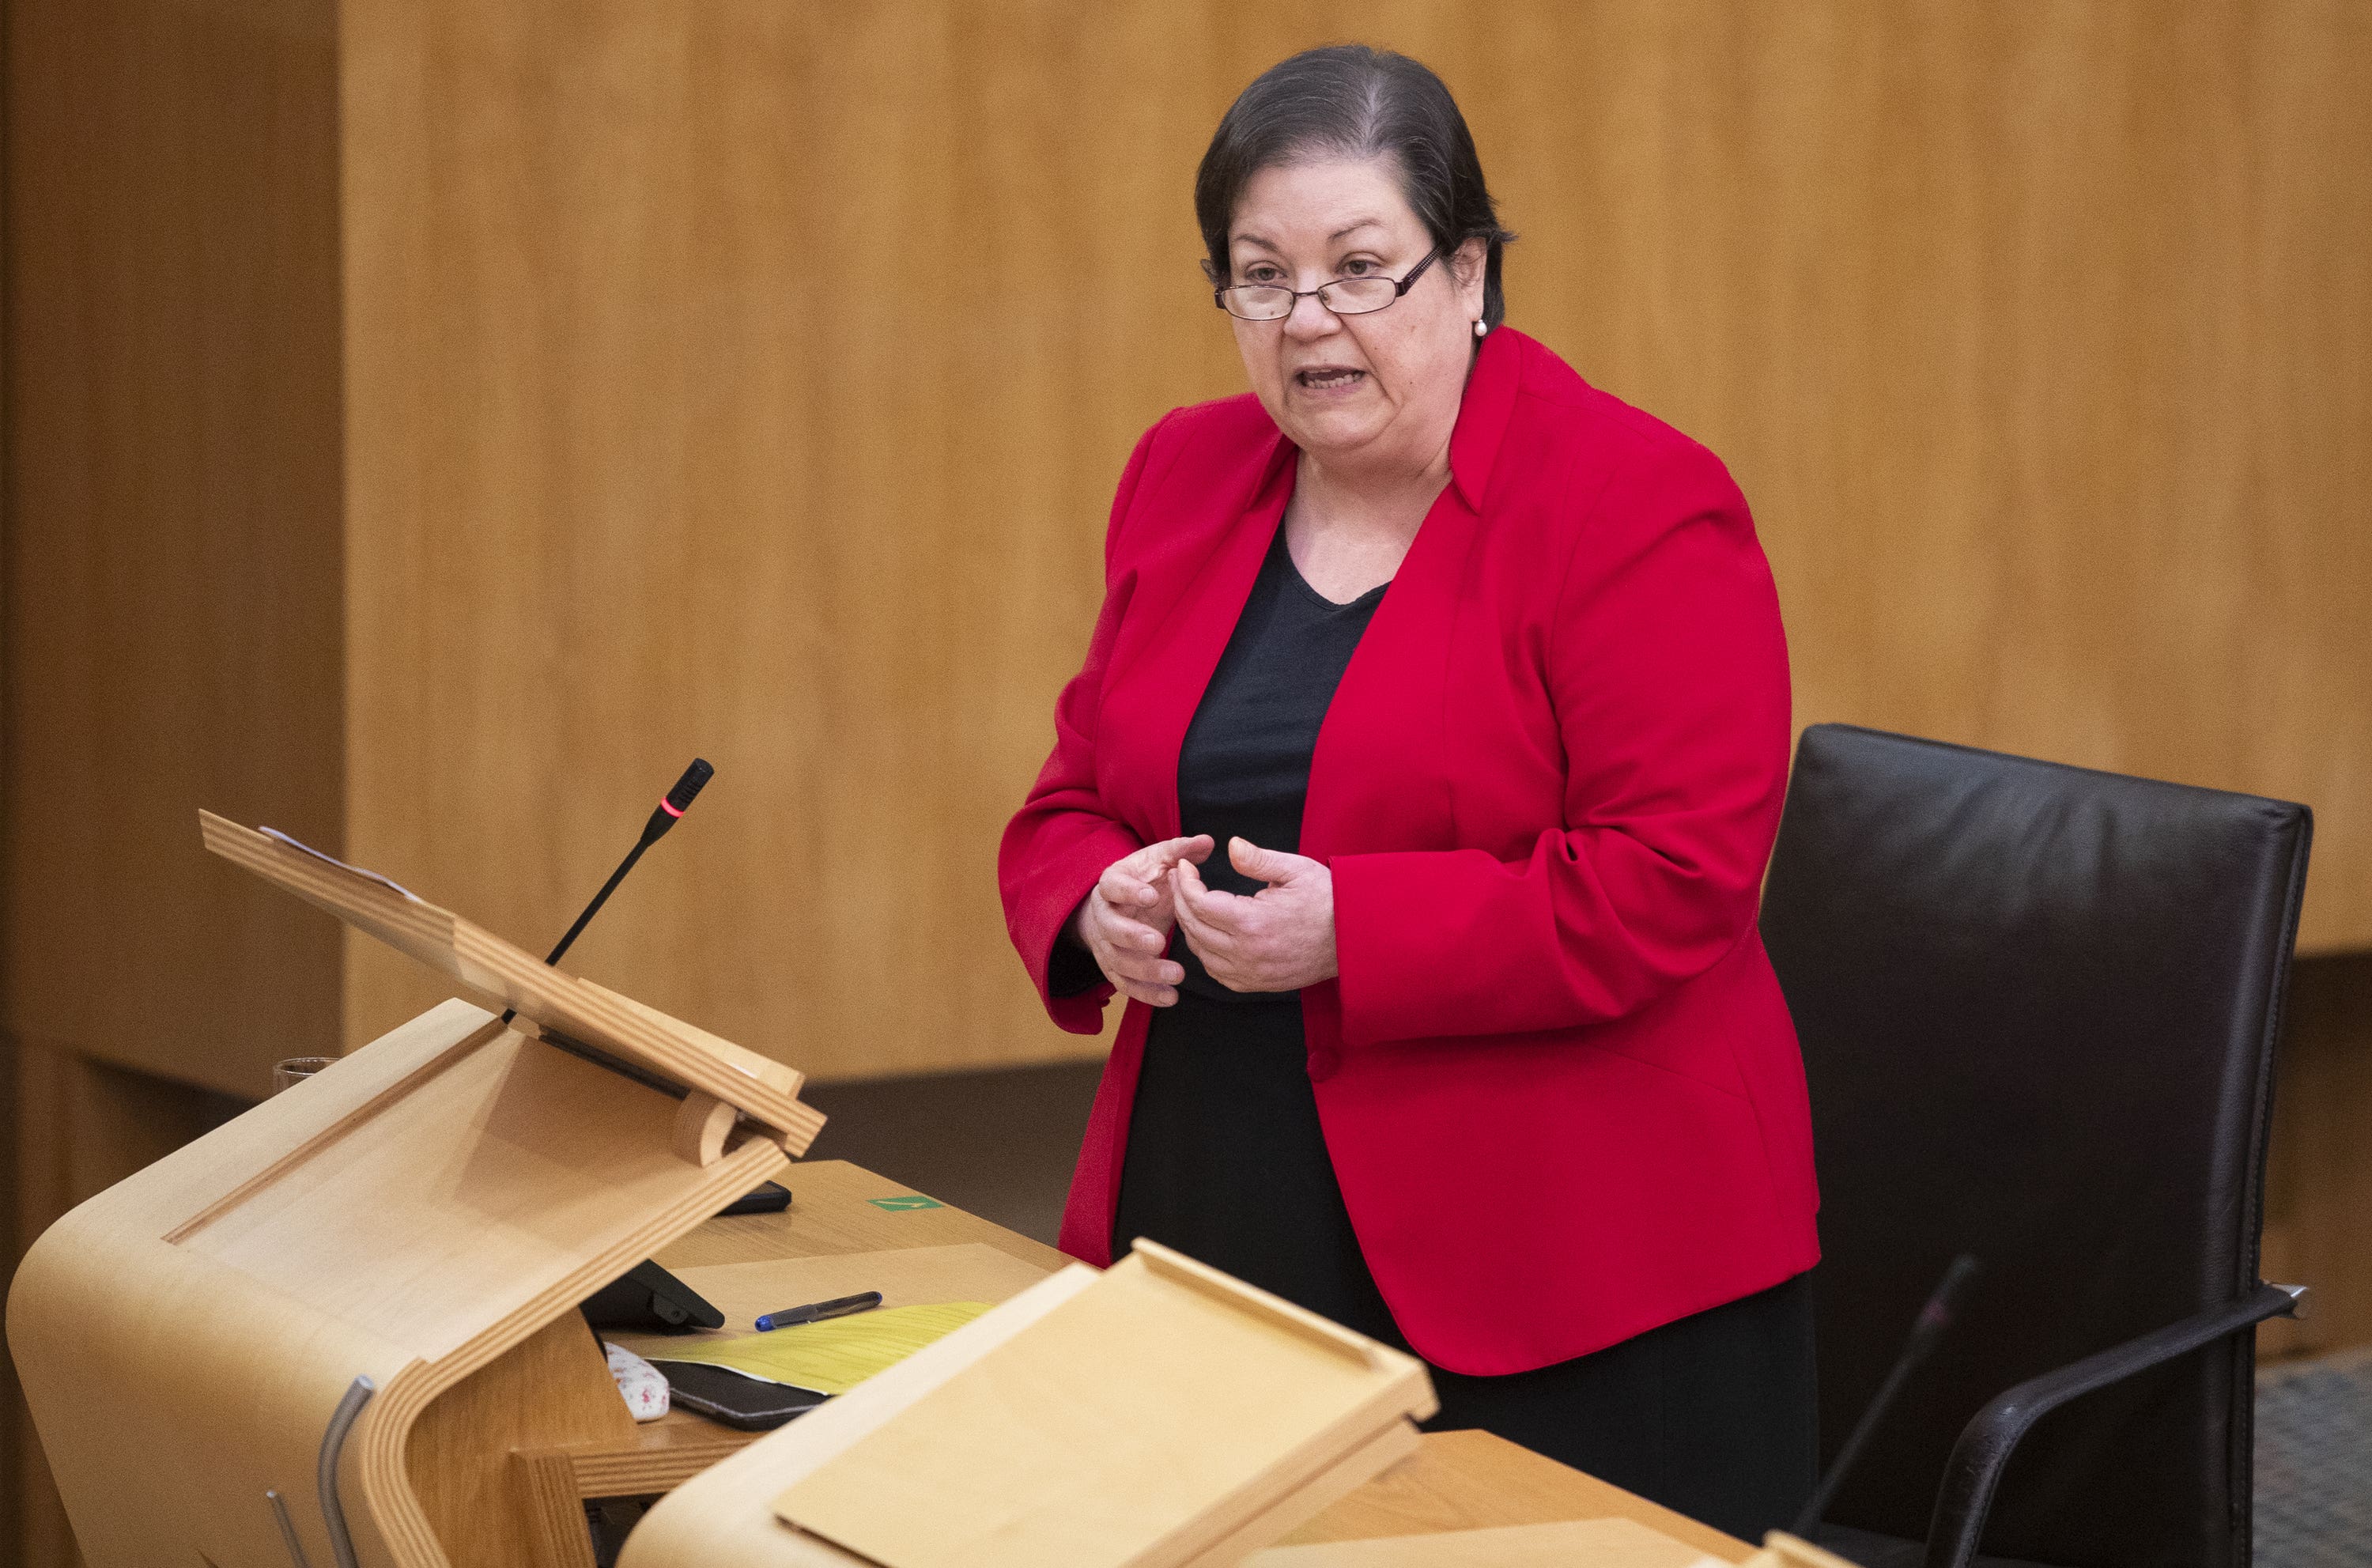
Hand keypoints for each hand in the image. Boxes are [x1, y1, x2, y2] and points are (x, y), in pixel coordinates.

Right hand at [1069, 835, 1214, 1006]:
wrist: (1116, 906)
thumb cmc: (1143, 880)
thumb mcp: (1158, 861)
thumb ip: (1181, 852)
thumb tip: (1207, 841)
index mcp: (1112, 884)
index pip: (1113, 886)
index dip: (1129, 892)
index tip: (1150, 896)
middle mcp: (1104, 915)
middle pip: (1111, 929)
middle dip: (1133, 937)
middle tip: (1159, 943)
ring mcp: (1107, 944)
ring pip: (1118, 961)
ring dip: (1144, 970)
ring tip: (1175, 974)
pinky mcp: (1115, 967)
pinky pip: (1125, 984)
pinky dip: (1146, 993)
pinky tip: (1170, 997)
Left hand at [1170, 837, 1336, 992]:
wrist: (1354, 938)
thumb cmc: (1327, 900)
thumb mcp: (1295, 870)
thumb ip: (1257, 859)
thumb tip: (1231, 846)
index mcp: (1252, 922)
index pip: (1199, 903)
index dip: (1185, 882)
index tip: (1184, 867)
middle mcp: (1246, 952)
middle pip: (1194, 927)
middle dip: (1181, 901)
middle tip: (1180, 881)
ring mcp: (1251, 972)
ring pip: (1200, 953)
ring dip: (1190, 927)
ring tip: (1190, 904)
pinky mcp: (1257, 984)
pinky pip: (1217, 973)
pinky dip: (1205, 954)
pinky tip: (1207, 935)